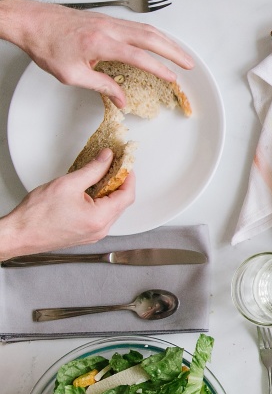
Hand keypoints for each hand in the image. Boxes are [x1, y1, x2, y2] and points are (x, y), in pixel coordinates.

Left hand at [0, 0, 192, 111]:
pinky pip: (136, 25)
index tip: (173, 78)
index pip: (139, 57)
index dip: (159, 68)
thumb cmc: (46, 45)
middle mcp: (109, 29)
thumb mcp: (71, 74)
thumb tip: (121, 99)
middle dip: (174, 51)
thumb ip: (101, 86)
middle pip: (151, 37)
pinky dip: (153, 34)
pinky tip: (157, 41)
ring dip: (166, 41)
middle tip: (189, 63)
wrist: (31, 21)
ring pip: (146, 29)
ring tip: (179, 53)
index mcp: (100, 43)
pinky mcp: (106, 19)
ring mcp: (109, 21)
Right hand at [0, 152, 134, 259]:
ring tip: (101, 177)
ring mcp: (93, 234)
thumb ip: (93, 169)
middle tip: (114, 167)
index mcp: (99, 218)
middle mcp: (100, 229)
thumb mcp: (68, 184)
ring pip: (112, 210)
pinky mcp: (85, 235)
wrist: (18, 234)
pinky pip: (101, 216)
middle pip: (122, 203)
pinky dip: (101, 202)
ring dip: (110, 193)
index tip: (125, 164)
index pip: (127, 195)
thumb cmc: (36, 215)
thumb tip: (107, 158)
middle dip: (120, 183)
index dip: (129, 176)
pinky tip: (92, 191)